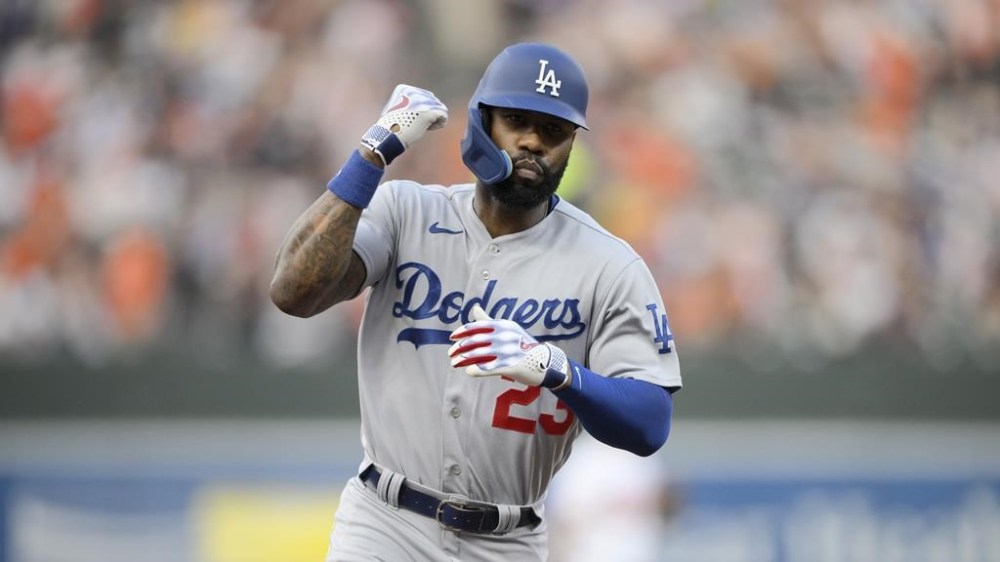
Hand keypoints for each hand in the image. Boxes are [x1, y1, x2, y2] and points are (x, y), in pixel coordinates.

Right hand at [361, 84, 447, 165]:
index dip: (422, 109)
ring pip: (440, 108)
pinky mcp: (430, 112)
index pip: (424, 97)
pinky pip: (444, 116)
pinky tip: (429, 128)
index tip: (413, 118)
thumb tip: (430, 107)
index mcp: (405, 89)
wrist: (390, 136)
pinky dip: (439, 124)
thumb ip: (411, 105)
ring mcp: (423, 101)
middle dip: (430, 114)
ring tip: (424, 126)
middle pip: (434, 102)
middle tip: (419, 124)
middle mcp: (416, 92)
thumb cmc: (393, 127)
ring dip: (435, 119)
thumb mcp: (399, 111)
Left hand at [448, 305, 569, 388]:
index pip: (477, 326)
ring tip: (454, 364)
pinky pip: (489, 368)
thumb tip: (474, 307)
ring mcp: (508, 351)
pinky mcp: (512, 366)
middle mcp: (504, 336)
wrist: (546, 361)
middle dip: (459, 347)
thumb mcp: (508, 328)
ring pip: (479, 355)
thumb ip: (488, 320)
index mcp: (503, 325)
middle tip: (450, 353)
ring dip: (463, 360)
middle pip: (475, 341)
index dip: (462, 332)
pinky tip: (468, 372)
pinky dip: (477, 370)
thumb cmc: (523, 345)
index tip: (451, 337)